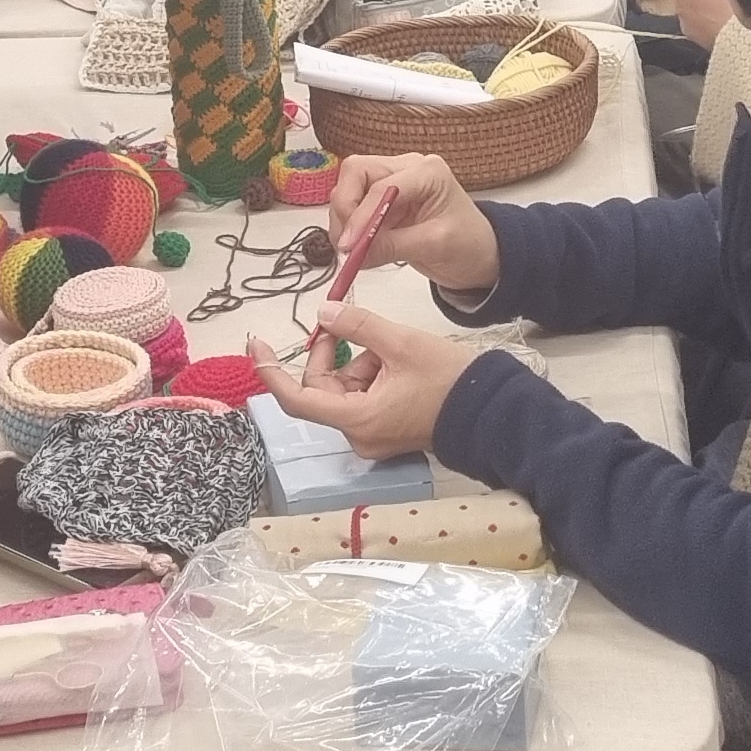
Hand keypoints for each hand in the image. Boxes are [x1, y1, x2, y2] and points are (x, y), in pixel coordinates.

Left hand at [249, 305, 474, 458]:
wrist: (494, 412)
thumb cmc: (450, 381)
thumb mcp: (402, 343)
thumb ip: (359, 325)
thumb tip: (323, 314)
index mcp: (357, 420)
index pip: (296, 400)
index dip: (271, 372)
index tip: (256, 345)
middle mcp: (359, 436)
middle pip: (323, 390)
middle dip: (334, 355)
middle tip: (347, 322)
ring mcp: (373, 436)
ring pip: (346, 391)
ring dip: (360, 362)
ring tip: (392, 348)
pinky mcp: (387, 431)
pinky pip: (363, 398)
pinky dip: (372, 374)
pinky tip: (397, 360)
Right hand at [325, 153, 496, 294]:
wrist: (480, 256)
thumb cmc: (469, 244)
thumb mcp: (435, 246)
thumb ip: (393, 246)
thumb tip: (355, 252)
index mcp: (427, 171)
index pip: (380, 185)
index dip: (360, 215)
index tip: (350, 245)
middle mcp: (405, 169)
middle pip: (356, 172)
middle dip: (345, 207)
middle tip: (346, 243)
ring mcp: (392, 184)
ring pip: (349, 189)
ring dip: (344, 221)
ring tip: (353, 251)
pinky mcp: (383, 203)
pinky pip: (354, 209)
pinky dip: (349, 229)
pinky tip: (359, 250)